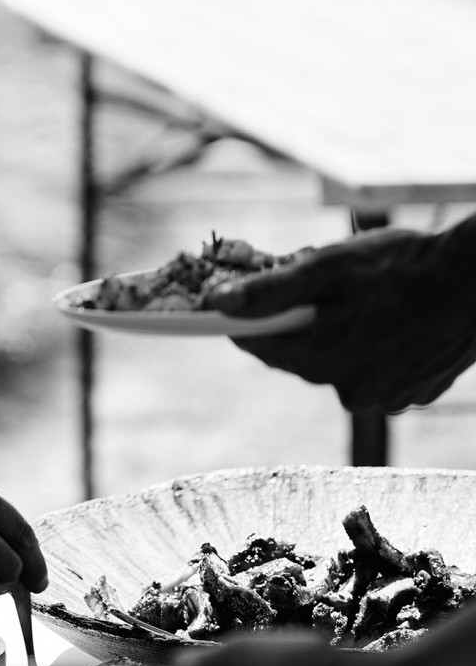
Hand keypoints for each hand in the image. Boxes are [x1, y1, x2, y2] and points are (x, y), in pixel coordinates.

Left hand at [205, 219, 475, 410]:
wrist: (474, 283)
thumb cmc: (400, 267)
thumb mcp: (325, 268)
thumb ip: (268, 292)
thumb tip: (216, 303)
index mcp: (320, 360)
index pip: (261, 346)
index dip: (247, 321)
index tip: (240, 300)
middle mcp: (349, 391)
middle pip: (302, 356)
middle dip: (303, 323)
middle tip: (322, 287)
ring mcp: (385, 397)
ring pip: (341, 365)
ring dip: (342, 337)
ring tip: (368, 301)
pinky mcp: (414, 394)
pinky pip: (377, 371)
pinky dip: (376, 349)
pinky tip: (394, 321)